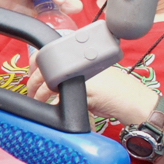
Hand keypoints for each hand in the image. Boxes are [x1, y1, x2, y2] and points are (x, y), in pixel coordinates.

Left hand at [27, 64, 157, 124]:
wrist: (132, 100)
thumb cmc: (112, 89)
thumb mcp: (89, 74)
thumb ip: (70, 72)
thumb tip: (45, 77)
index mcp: (78, 55)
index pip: (46, 53)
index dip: (34, 65)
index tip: (31, 75)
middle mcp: (79, 62)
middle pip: (43, 72)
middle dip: (32, 84)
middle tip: (31, 93)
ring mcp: (81, 75)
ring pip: (48, 86)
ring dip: (39, 96)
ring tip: (39, 102)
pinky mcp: (84, 90)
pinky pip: (60, 99)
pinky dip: (54, 106)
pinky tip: (54, 110)